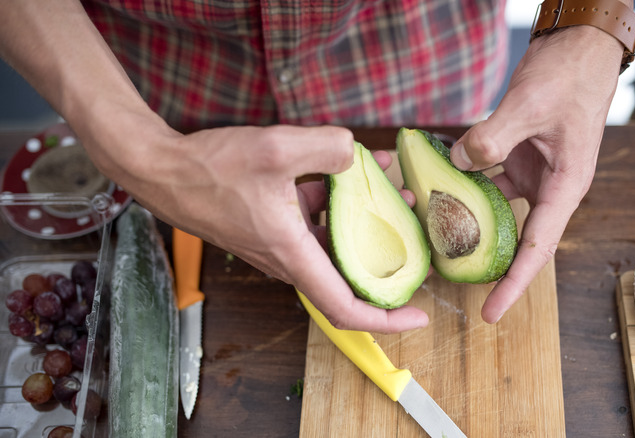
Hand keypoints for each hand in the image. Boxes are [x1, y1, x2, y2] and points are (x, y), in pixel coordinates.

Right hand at [89, 124, 428, 332]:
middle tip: (420, 239)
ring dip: (366, 222)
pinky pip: (316, 221)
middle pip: (348, 275)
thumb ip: (327, 148)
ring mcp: (281, 242)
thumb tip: (356, 154)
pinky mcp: (274, 224)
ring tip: (393, 192)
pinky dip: (339, 202)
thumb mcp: (275, 149)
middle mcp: (289, 257)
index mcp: (293, 253)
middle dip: (388, 259)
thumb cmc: (210, 170)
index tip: (419, 316)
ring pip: (335, 243)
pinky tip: (352, 168)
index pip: (346, 308)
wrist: (164, 170)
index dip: (386, 320)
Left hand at [449, 26, 623, 322]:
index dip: (514, 283)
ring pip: (497, 210)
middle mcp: (549, 187)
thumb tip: (459, 162)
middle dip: (487, 262)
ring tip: (435, 237)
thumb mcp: (531, 105)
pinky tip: (439, 186)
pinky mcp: (517, 158)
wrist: (579, 49)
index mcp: (566, 186)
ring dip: (468, 221)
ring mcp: (532, 173)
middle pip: (516, 238)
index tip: (491, 312)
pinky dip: (465, 185)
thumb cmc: (570, 76)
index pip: (538, 247)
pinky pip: (487, 181)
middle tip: (450, 280)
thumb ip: (494, 137)